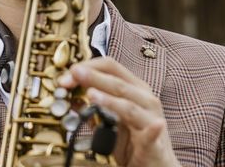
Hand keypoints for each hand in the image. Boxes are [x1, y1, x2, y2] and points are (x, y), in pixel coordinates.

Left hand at [59, 57, 179, 166]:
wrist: (156, 165)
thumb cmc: (133, 140)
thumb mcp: (110, 120)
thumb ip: (93, 107)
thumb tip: (70, 97)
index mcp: (133, 88)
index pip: (110, 67)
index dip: (88, 67)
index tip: (67, 75)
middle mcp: (144, 99)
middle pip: (118, 83)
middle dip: (93, 77)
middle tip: (74, 74)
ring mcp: (151, 120)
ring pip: (129, 106)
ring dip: (110, 100)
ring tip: (91, 95)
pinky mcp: (155, 143)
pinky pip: (152, 135)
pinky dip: (152, 129)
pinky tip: (154, 125)